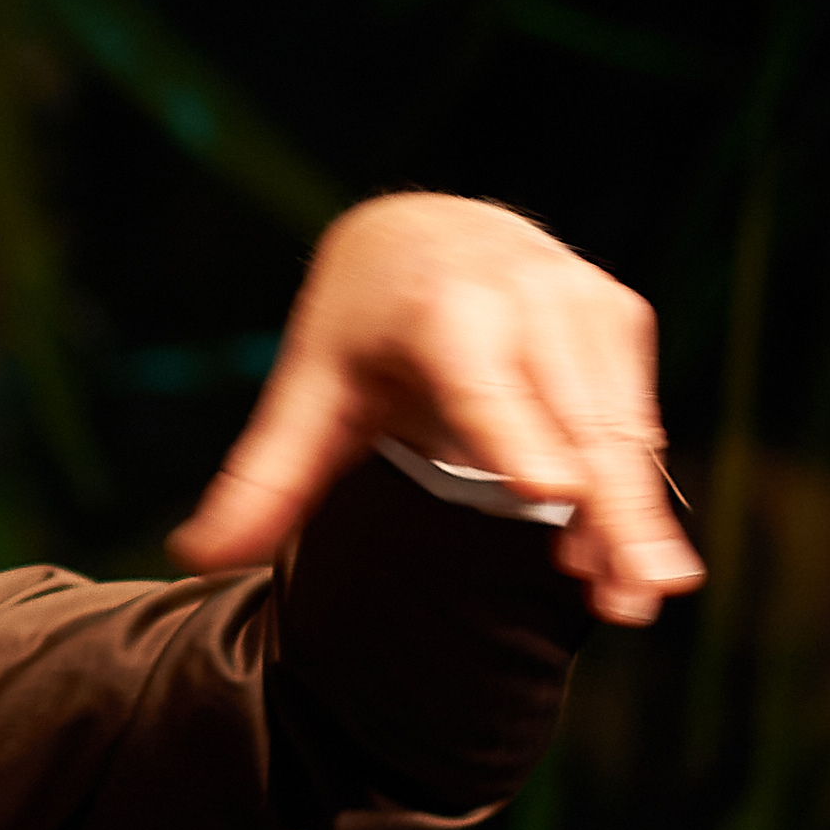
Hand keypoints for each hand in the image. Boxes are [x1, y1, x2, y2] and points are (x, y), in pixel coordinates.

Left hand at [167, 193, 704, 625]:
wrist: (428, 233)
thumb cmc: (358, 328)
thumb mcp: (306, 390)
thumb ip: (263, 476)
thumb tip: (189, 553)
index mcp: (441, 309)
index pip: (482, 386)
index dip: (515, 436)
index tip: (548, 489)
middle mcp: (523, 296)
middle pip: (573, 420)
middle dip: (610, 510)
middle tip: (636, 596)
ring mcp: (582, 303)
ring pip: (618, 426)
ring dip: (634, 514)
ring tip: (640, 595)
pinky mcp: (619, 318)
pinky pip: (633, 417)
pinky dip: (635, 487)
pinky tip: (625, 555)